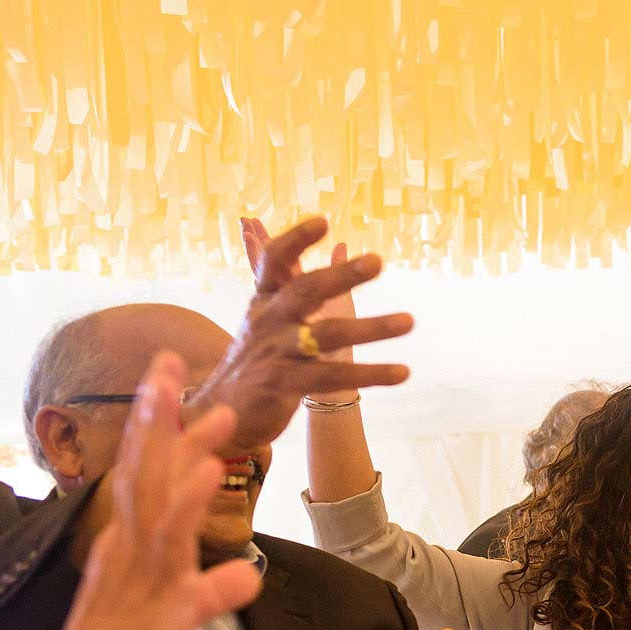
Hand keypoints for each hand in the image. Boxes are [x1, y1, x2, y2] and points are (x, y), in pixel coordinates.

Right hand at [42, 353, 264, 629]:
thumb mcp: (182, 612)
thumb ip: (215, 588)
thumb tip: (246, 575)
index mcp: (132, 538)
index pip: (149, 473)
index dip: (161, 429)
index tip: (170, 385)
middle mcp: (130, 539)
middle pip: (146, 463)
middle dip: (159, 409)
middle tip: (170, 357)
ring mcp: (142, 560)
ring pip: (158, 489)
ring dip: (181, 443)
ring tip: (208, 404)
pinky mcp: (158, 588)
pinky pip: (174, 538)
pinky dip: (192, 500)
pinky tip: (212, 468)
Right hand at [191, 217, 414, 448]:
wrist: (221, 408)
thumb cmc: (257, 355)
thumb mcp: (268, 314)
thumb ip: (291, 279)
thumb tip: (325, 241)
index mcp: (265, 299)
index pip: (274, 260)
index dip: (295, 239)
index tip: (322, 221)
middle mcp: (268, 320)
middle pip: (305, 291)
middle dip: (341, 275)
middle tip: (377, 260)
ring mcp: (276, 352)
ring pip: (328, 335)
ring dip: (372, 328)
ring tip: (409, 320)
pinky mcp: (285, 385)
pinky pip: (333, 378)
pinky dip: (371, 374)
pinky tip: (402, 372)